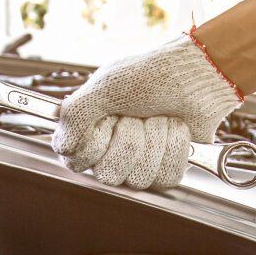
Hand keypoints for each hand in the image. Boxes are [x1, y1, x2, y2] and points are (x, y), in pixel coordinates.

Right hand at [53, 31, 242, 189]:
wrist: (193, 75)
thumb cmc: (149, 75)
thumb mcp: (105, 86)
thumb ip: (76, 114)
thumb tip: (62, 146)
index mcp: (88, 131)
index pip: (75, 160)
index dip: (94, 142)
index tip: (108, 118)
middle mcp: (109, 151)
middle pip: (108, 174)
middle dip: (130, 139)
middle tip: (137, 115)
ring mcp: (139, 164)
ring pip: (138, 178)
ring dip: (155, 140)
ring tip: (159, 118)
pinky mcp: (166, 170)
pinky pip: (166, 178)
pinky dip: (175, 148)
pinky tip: (176, 130)